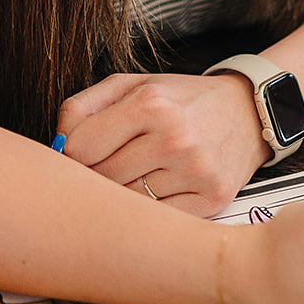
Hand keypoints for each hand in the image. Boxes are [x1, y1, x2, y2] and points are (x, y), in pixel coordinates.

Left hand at [57, 71, 267, 215]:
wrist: (248, 111)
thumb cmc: (182, 100)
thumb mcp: (132, 85)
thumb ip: (82, 107)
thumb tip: (54, 145)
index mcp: (151, 103)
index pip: (77, 149)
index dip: (74, 152)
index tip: (89, 150)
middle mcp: (175, 138)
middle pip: (100, 179)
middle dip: (98, 173)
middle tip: (113, 162)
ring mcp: (196, 171)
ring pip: (127, 202)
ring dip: (127, 191)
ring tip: (143, 171)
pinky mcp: (213, 197)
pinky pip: (158, 218)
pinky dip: (154, 208)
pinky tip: (165, 186)